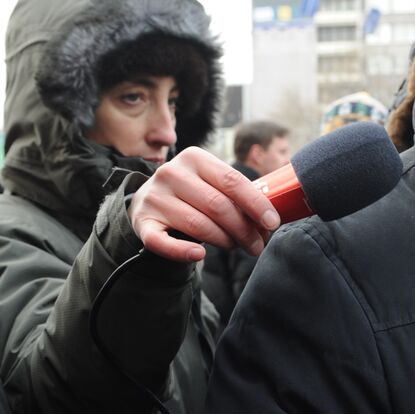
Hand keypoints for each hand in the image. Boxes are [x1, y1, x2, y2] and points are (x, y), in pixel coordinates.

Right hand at [128, 147, 280, 261]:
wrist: (148, 202)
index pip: (232, 181)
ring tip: (235, 247)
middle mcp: (171, 173)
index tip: (272, 223)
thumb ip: (236, 194)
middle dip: (244, 229)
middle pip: (218, 205)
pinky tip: (199, 255)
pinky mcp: (143, 222)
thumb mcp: (210, 182)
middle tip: (256, 245)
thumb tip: (269, 218)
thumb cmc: (191, 194)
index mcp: (194, 158)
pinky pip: (164, 242)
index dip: (256, 204)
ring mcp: (155, 197)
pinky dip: (183, 252)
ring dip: (224, 241)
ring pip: (198, 225)